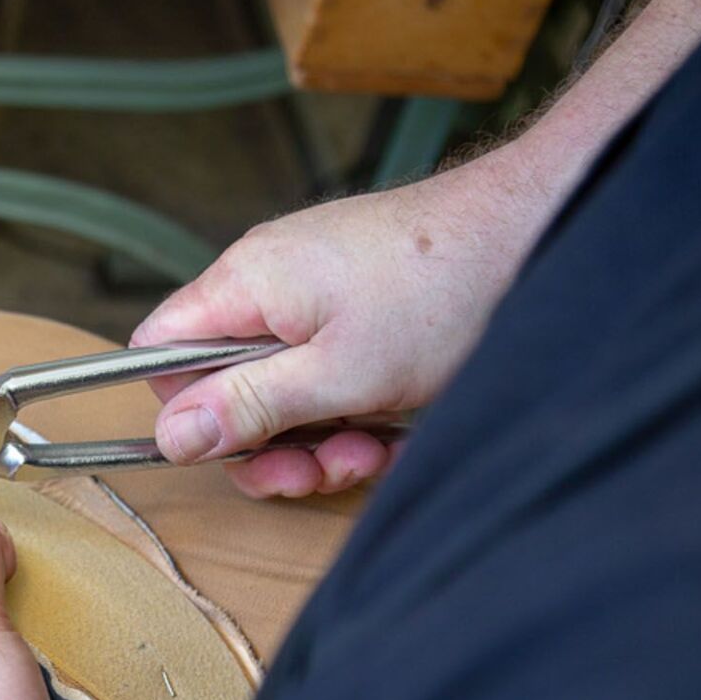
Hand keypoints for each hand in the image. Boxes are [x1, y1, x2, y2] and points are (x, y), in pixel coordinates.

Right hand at [132, 155, 542, 496]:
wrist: (540, 229)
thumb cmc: (444, 290)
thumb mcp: (339, 375)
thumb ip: (248, 407)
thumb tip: (168, 436)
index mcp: (245, 286)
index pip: (160, 355)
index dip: (186, 413)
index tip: (238, 451)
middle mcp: (270, 284)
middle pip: (226, 386)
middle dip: (270, 443)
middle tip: (315, 471)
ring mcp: (317, 295)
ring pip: (285, 391)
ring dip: (322, 438)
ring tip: (371, 452)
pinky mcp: (359, 307)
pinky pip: (332, 375)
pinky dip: (360, 413)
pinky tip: (398, 431)